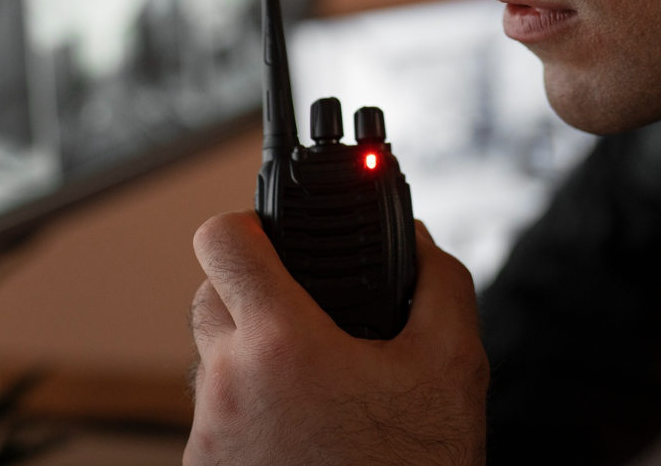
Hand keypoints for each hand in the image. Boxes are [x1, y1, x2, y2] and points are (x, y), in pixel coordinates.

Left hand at [185, 211, 487, 465]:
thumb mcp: (452, 369)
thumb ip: (439, 285)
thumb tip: (421, 244)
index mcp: (281, 344)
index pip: (221, 240)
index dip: (246, 225)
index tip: (269, 234)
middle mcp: (228, 385)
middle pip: (211, 297)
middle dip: (253, 295)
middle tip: (302, 315)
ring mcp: (208, 436)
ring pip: (212, 363)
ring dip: (251, 360)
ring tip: (312, 389)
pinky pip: (214, 419)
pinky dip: (248, 415)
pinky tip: (300, 435)